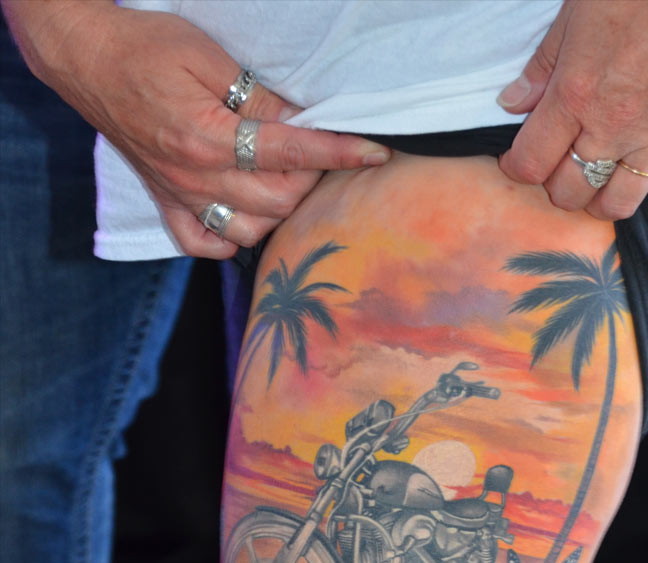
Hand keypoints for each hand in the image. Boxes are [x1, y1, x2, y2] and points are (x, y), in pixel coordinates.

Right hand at [2, 0, 391, 256]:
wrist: (87, 59)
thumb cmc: (148, 47)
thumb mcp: (210, 57)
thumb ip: (259, 97)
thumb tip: (303, 122)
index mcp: (209, 136)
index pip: (291, 153)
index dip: (339, 153)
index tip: (375, 154)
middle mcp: (196, 177)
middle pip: (279, 200)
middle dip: (311, 180)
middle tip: (318, 153)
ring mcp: (180, 196)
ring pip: (251, 230)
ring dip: (280, 212)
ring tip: (286, 179)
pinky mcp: (166, 203)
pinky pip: (206, 245)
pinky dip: (233, 239)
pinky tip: (246, 214)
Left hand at [497, 0, 647, 236]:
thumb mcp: (575, 12)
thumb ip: (543, 66)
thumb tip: (511, 103)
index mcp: (576, 94)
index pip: (531, 164)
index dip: (516, 169)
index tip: (516, 163)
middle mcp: (614, 126)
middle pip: (571, 191)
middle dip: (557, 186)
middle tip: (557, 166)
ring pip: (620, 202)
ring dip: (602, 204)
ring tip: (597, 188)